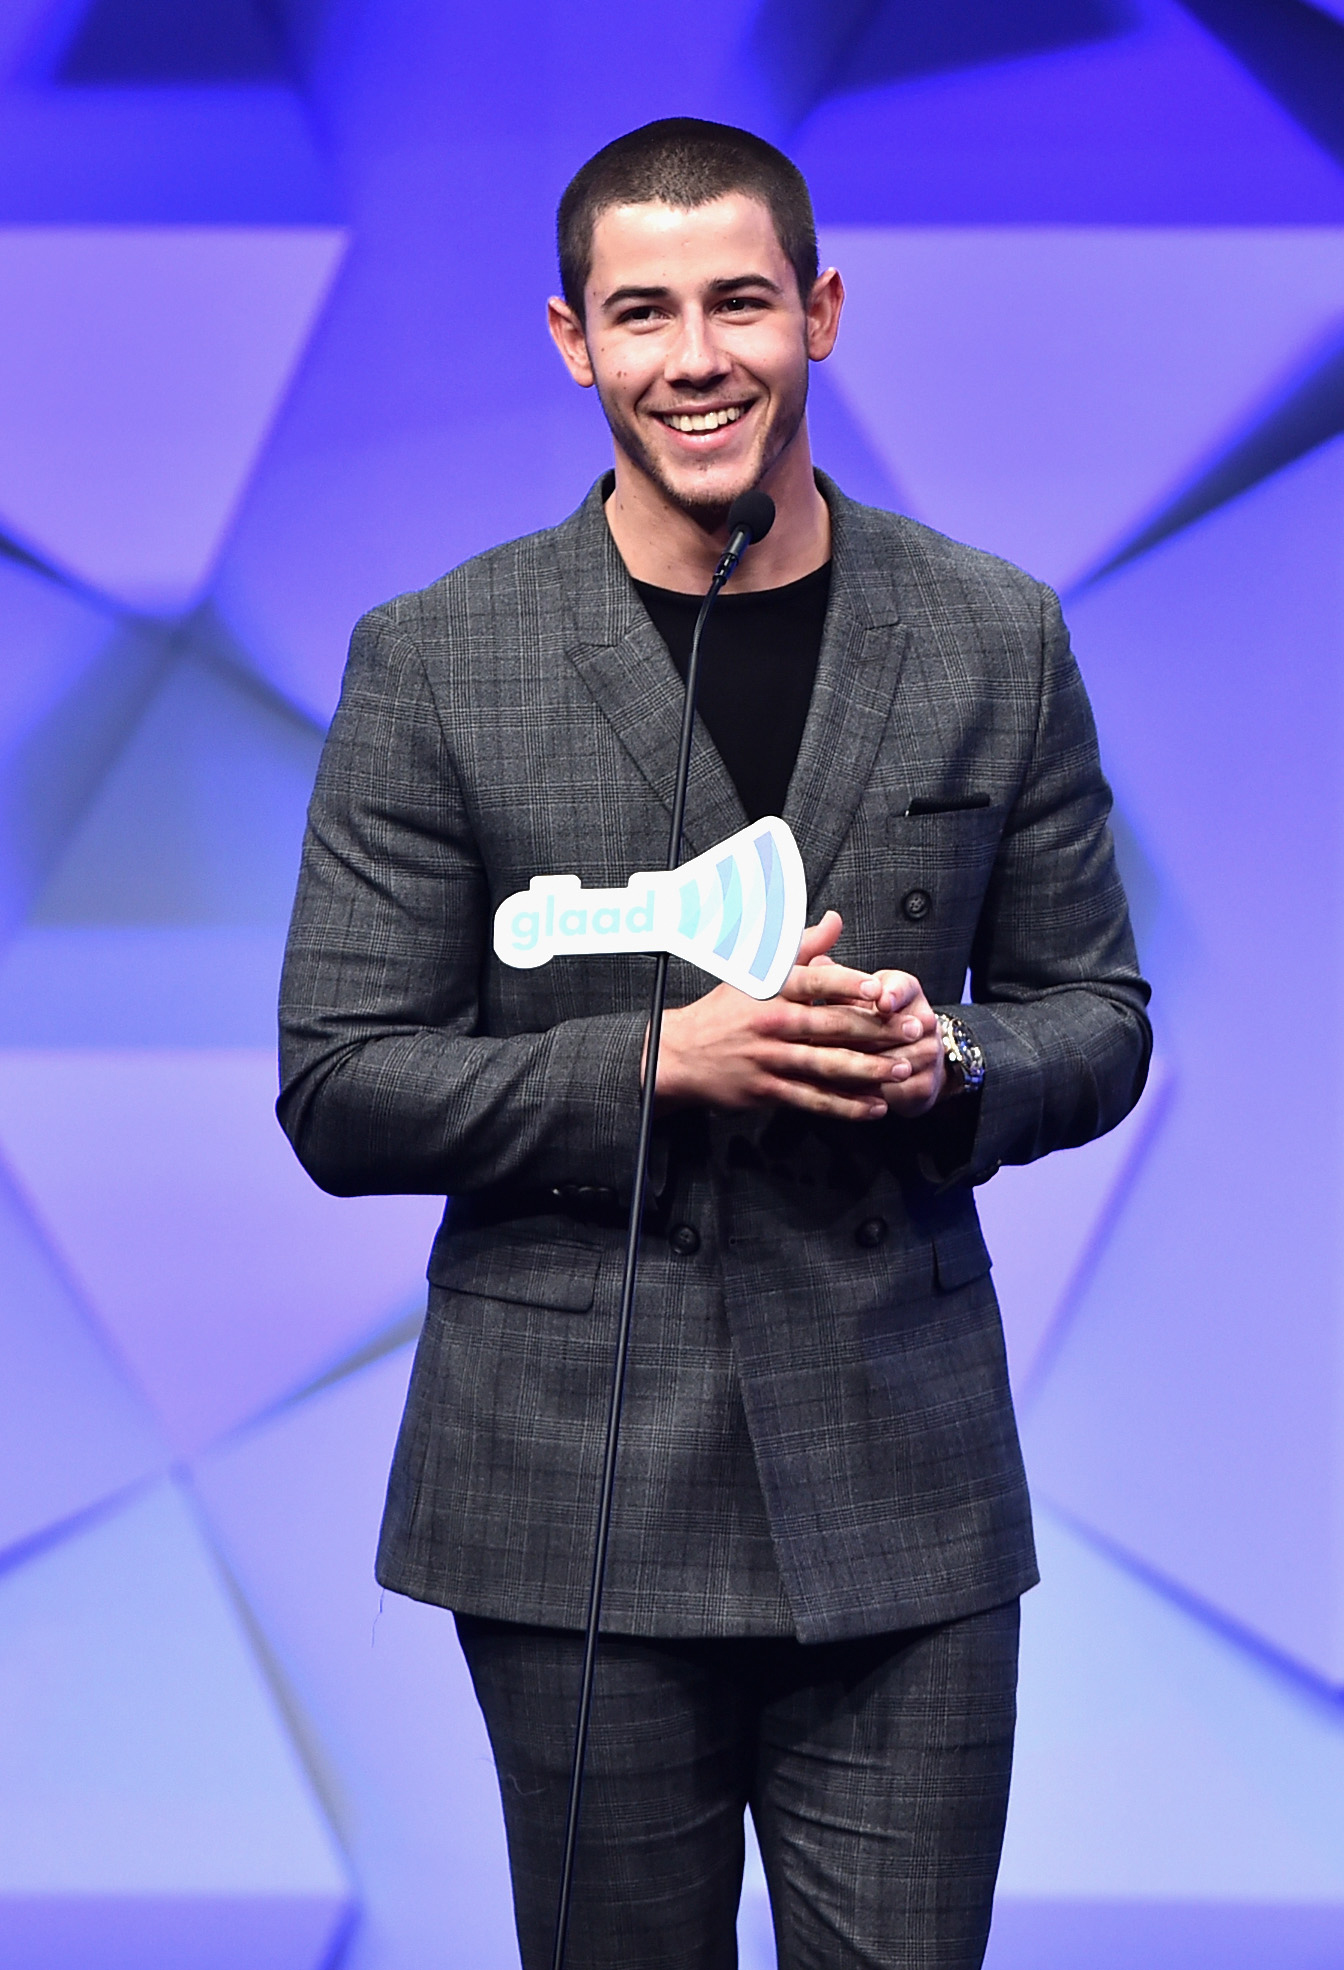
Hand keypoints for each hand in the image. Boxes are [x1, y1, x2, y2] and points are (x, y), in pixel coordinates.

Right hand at [651, 911, 944, 1120]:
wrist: (680, 1053)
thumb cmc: (725, 1010)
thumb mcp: (755, 972)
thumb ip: (802, 948)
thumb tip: (835, 921)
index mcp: (772, 989)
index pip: (814, 981)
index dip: (848, 983)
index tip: (880, 987)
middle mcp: (773, 1022)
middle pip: (831, 1025)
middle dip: (876, 1029)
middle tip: (910, 1030)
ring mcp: (770, 1059)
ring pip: (827, 1065)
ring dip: (868, 1069)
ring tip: (900, 1069)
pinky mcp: (768, 1090)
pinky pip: (813, 1099)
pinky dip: (845, 1106)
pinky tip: (873, 1107)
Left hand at [789, 936, 946, 1117]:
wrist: (910, 1059)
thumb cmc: (868, 1017)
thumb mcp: (853, 992)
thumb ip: (834, 978)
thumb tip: (813, 960)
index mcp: (906, 990)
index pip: (903, 987)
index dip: (892, 994)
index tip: (881, 1001)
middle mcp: (924, 1021)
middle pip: (892, 1029)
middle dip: (858, 1036)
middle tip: (821, 1041)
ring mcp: (928, 1055)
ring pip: (890, 1063)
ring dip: (855, 1067)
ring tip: (820, 1068)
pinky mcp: (925, 1086)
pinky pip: (893, 1092)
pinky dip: (863, 1095)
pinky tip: (834, 1094)